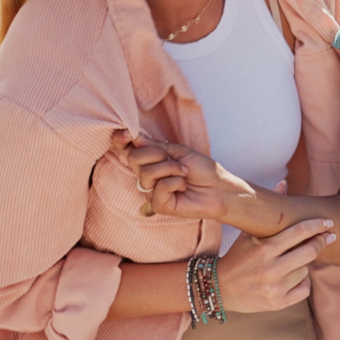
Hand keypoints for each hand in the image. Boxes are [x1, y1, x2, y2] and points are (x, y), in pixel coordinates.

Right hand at [120, 134, 250, 221]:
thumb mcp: (178, 151)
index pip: (127, 151)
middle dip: (156, 154)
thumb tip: (134, 139)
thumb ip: (155, 146)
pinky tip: (183, 187)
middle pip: (133, 158)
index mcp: (150, 162)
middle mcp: (146, 177)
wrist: (219, 188)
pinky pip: (159, 187)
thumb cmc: (202, 169)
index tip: (125, 134)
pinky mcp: (159, 205)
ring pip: (146, 173)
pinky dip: (175, 182)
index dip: (120, 142)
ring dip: (170, 168)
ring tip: (184, 173)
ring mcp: (151, 192)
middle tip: (174, 159)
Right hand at [215, 218, 335, 312]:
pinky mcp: (277, 304)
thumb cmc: (237, 256)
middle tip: (328, 237)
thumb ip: (270, 211)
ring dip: (304, 264)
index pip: (299, 232)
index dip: (317, 225)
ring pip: (306, 270)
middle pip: (309, 252)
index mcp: (264, 248)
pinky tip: (291, 278)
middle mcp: (270, 269)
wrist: (218, 289)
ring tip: (291, 262)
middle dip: (320, 242)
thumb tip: (285, 181)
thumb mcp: (249, 233)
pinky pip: (304, 289)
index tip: (328, 222)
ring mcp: (274, 288)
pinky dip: (302, 282)